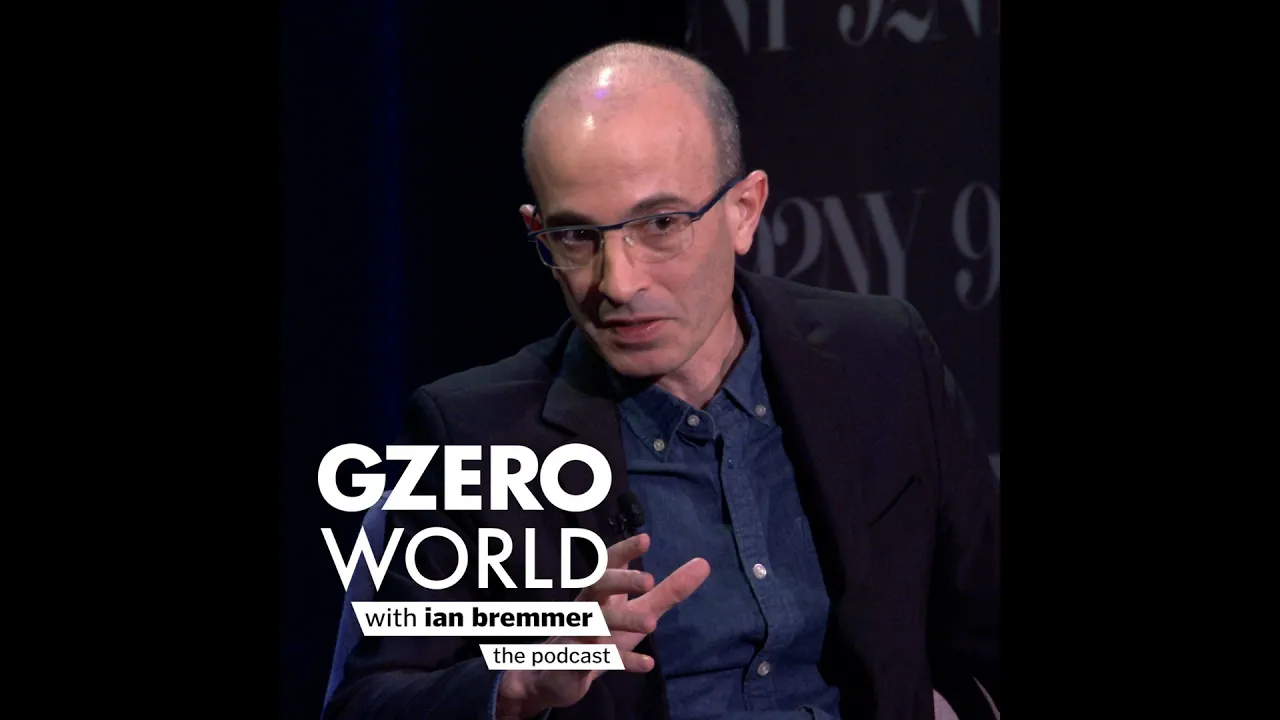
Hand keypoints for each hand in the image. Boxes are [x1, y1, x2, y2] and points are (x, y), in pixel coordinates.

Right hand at [495, 533, 708, 718]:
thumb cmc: (602, 634)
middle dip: (620, 580)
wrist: (553, 675)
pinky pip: (596, 659)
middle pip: (597, 585)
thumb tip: (703, 564)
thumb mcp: (640, 611)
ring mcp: (578, 634)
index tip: (645, 538)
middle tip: (649, 580)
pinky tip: (647, 663)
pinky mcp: (576, 662)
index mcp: (601, 591)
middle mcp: (587, 608)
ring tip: (652, 624)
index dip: (624, 551)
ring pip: (595, 622)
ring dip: (622, 620)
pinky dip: (622, 660)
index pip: (609, 564)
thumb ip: (668, 591)